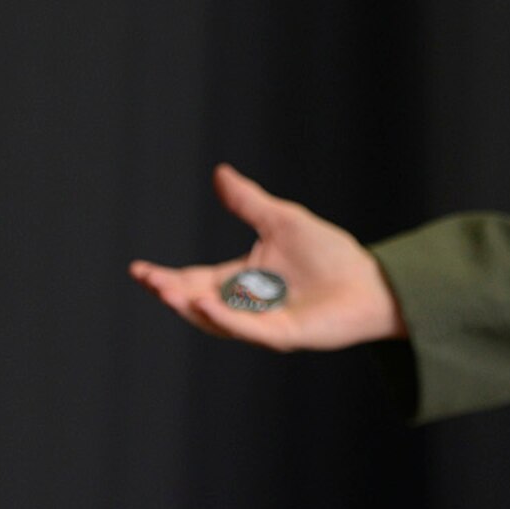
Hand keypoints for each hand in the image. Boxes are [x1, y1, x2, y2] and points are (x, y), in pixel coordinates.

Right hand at [129, 164, 407, 350]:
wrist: (371, 281)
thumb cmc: (330, 254)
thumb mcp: (282, 220)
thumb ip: (248, 202)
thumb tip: (219, 173)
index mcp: (241, 281)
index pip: (194, 280)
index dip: (166, 276)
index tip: (138, 270)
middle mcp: (246, 306)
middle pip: (197, 302)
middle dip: (170, 292)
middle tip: (146, 279)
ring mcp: (262, 324)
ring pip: (216, 320)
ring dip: (190, 306)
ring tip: (166, 290)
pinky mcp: (282, 335)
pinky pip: (247, 329)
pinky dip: (224, 318)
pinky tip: (204, 303)